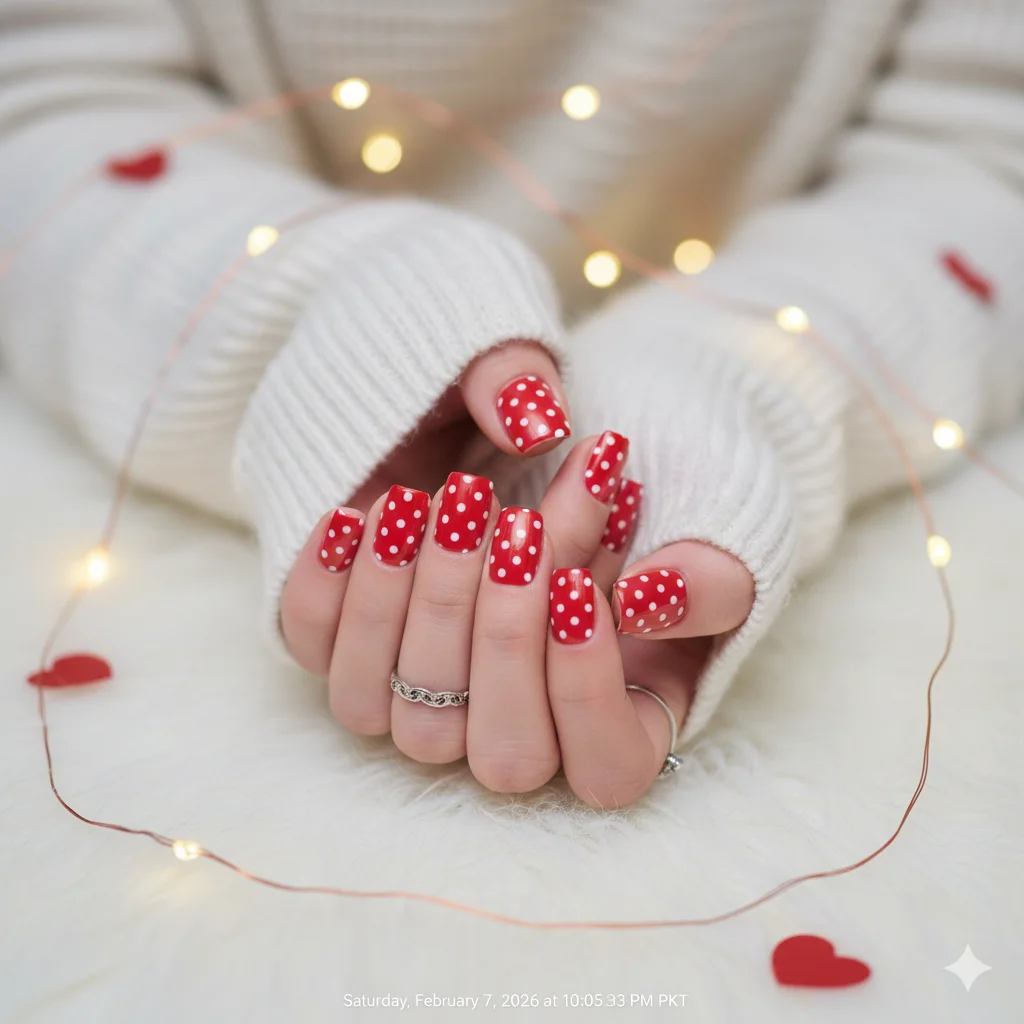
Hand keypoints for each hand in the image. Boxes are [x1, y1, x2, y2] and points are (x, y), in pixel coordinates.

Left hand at [280, 425, 752, 805]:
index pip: (607, 767)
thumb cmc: (605, 483)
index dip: (585, 691)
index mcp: (613, 712)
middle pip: (499, 751)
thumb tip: (646, 604)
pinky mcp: (350, 643)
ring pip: (390, 715)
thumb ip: (700, 566)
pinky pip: (314, 650)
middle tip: (515, 524)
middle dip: (502, 634)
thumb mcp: (681, 519)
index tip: (572, 583)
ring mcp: (421, 691)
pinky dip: (327, 585)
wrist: (511, 428)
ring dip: (411, 604)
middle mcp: (510, 719)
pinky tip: (358, 513)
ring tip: (436, 501)